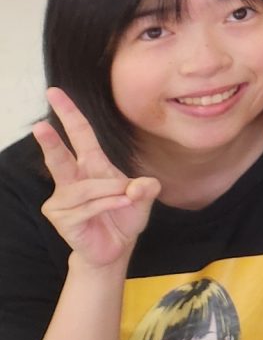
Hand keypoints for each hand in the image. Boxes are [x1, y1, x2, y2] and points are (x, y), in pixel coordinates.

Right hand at [33, 87, 157, 271]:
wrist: (115, 247)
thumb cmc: (124, 216)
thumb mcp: (144, 198)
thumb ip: (146, 188)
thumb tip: (141, 185)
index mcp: (92, 165)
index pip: (80, 134)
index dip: (68, 112)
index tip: (54, 92)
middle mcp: (72, 180)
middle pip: (59, 157)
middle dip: (51, 141)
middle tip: (39, 125)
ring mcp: (63, 200)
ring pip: (87, 188)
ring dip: (111, 192)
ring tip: (126, 197)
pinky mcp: (61, 218)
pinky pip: (88, 207)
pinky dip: (109, 205)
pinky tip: (121, 205)